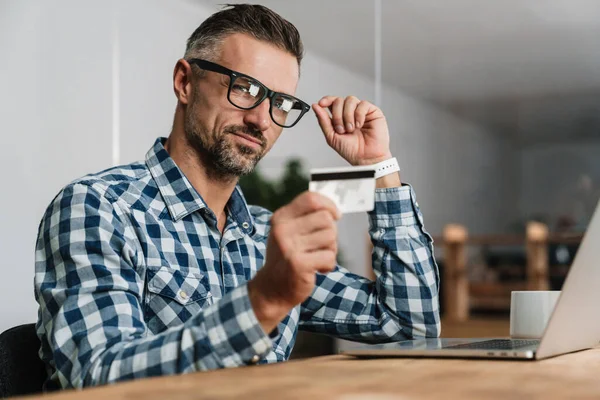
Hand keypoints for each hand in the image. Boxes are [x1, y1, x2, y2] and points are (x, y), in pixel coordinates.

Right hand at [248, 192, 339, 333]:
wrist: (271, 289)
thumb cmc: (285, 257)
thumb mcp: (287, 232)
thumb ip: (305, 218)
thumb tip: (332, 209)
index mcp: (281, 217)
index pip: (311, 199)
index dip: (329, 205)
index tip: (335, 216)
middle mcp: (282, 229)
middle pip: (325, 218)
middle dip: (331, 232)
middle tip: (322, 245)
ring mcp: (289, 247)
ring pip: (330, 237)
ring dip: (330, 249)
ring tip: (317, 257)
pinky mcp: (299, 264)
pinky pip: (329, 257)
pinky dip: (328, 265)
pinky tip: (318, 269)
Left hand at [312, 96, 391, 165]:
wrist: (365, 158)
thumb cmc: (351, 150)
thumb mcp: (331, 137)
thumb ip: (323, 121)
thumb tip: (316, 107)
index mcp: (339, 117)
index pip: (332, 102)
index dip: (326, 100)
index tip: (321, 104)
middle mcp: (350, 112)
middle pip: (339, 100)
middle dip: (337, 115)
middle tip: (341, 129)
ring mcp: (361, 111)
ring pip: (350, 100)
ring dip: (347, 116)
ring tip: (351, 129)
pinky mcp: (373, 111)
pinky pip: (363, 104)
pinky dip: (359, 115)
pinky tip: (359, 125)